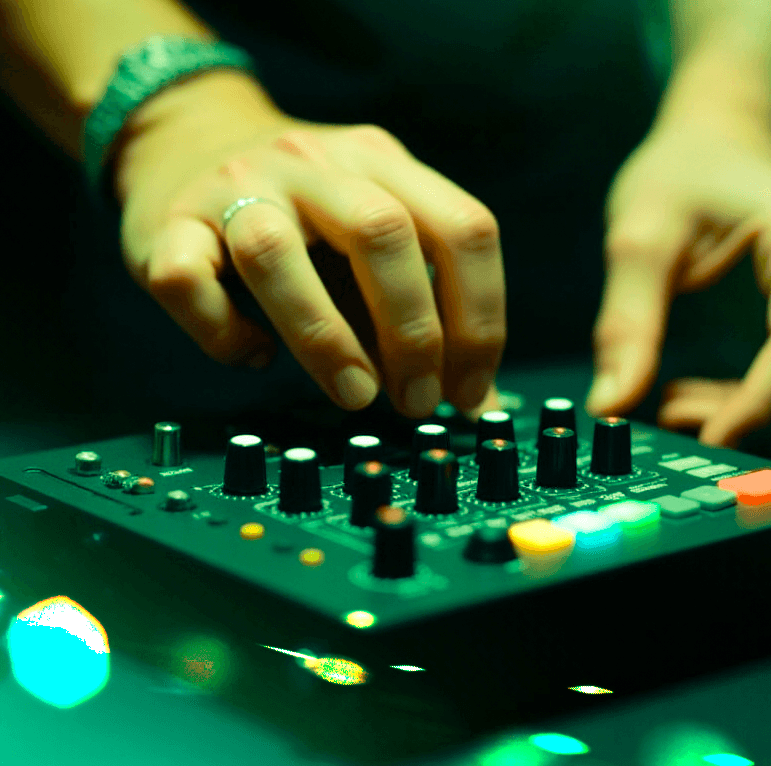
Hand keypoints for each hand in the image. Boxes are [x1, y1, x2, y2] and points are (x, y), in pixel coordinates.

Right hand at [113, 71, 506, 418]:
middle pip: (383, 234)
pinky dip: (224, 336)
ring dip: (325, 340)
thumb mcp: (367, 243)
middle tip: (415, 402)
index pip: (462, 229)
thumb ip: (420, 309)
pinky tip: (252, 354)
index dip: (479, 320)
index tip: (467, 391)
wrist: (189, 141)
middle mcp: (314, 161)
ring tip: (353, 394)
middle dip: (413, 334)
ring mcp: (236, 184)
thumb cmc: (298, 218)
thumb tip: (477, 402)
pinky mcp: (168, 223)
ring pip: (275, 254)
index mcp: (380, 162)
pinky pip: (189, 283)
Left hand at [584, 102, 770, 448]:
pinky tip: (680, 395)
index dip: (756, 403)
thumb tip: (608, 403)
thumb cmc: (679, 173)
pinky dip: (740, 396)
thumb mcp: (640, 241)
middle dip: (746, 409)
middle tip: (673, 418)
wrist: (709, 139)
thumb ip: (628, 323)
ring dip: (739, 408)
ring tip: (668, 406)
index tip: (706, 438)